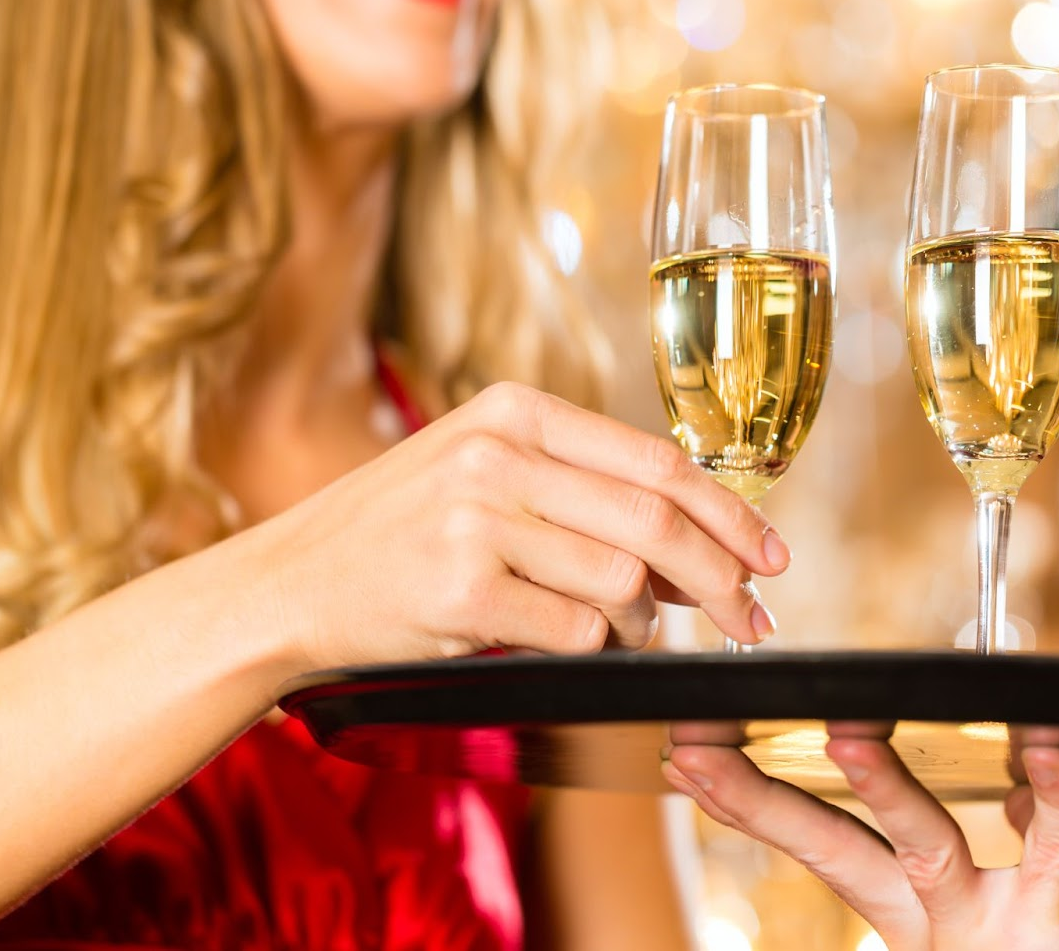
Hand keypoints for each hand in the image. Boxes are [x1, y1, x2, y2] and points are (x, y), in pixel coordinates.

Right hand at [226, 382, 786, 675]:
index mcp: (514, 411)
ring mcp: (475, 520)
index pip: (657, 459)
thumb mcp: (484, 475)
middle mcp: (498, 454)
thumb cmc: (399, 532)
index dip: (729, 514)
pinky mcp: (459, 590)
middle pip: (655, 518)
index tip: (770, 556)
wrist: (288, 583)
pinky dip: (597, 647)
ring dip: (648, 622)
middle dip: (721, 578)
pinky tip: (586, 645)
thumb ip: (584, 494)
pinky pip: (574, 629)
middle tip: (751, 619)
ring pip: (623, 578)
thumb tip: (701, 547)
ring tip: (637, 633)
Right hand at [662, 724, 1058, 950]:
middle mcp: (935, 919)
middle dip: (763, 800)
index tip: (685, 757)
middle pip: (834, 851)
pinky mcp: (1056, 927)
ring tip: (845, 736)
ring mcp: (989, 926)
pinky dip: (1053, 792)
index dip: (748, 804)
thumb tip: (1011, 775)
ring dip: (883, 789)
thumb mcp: (1050, 887)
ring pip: (923, 847)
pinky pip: (1057, 846)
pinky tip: (1041, 741)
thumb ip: (1026, 826)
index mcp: (915, 909)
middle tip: (699, 747)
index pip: (817, 844)